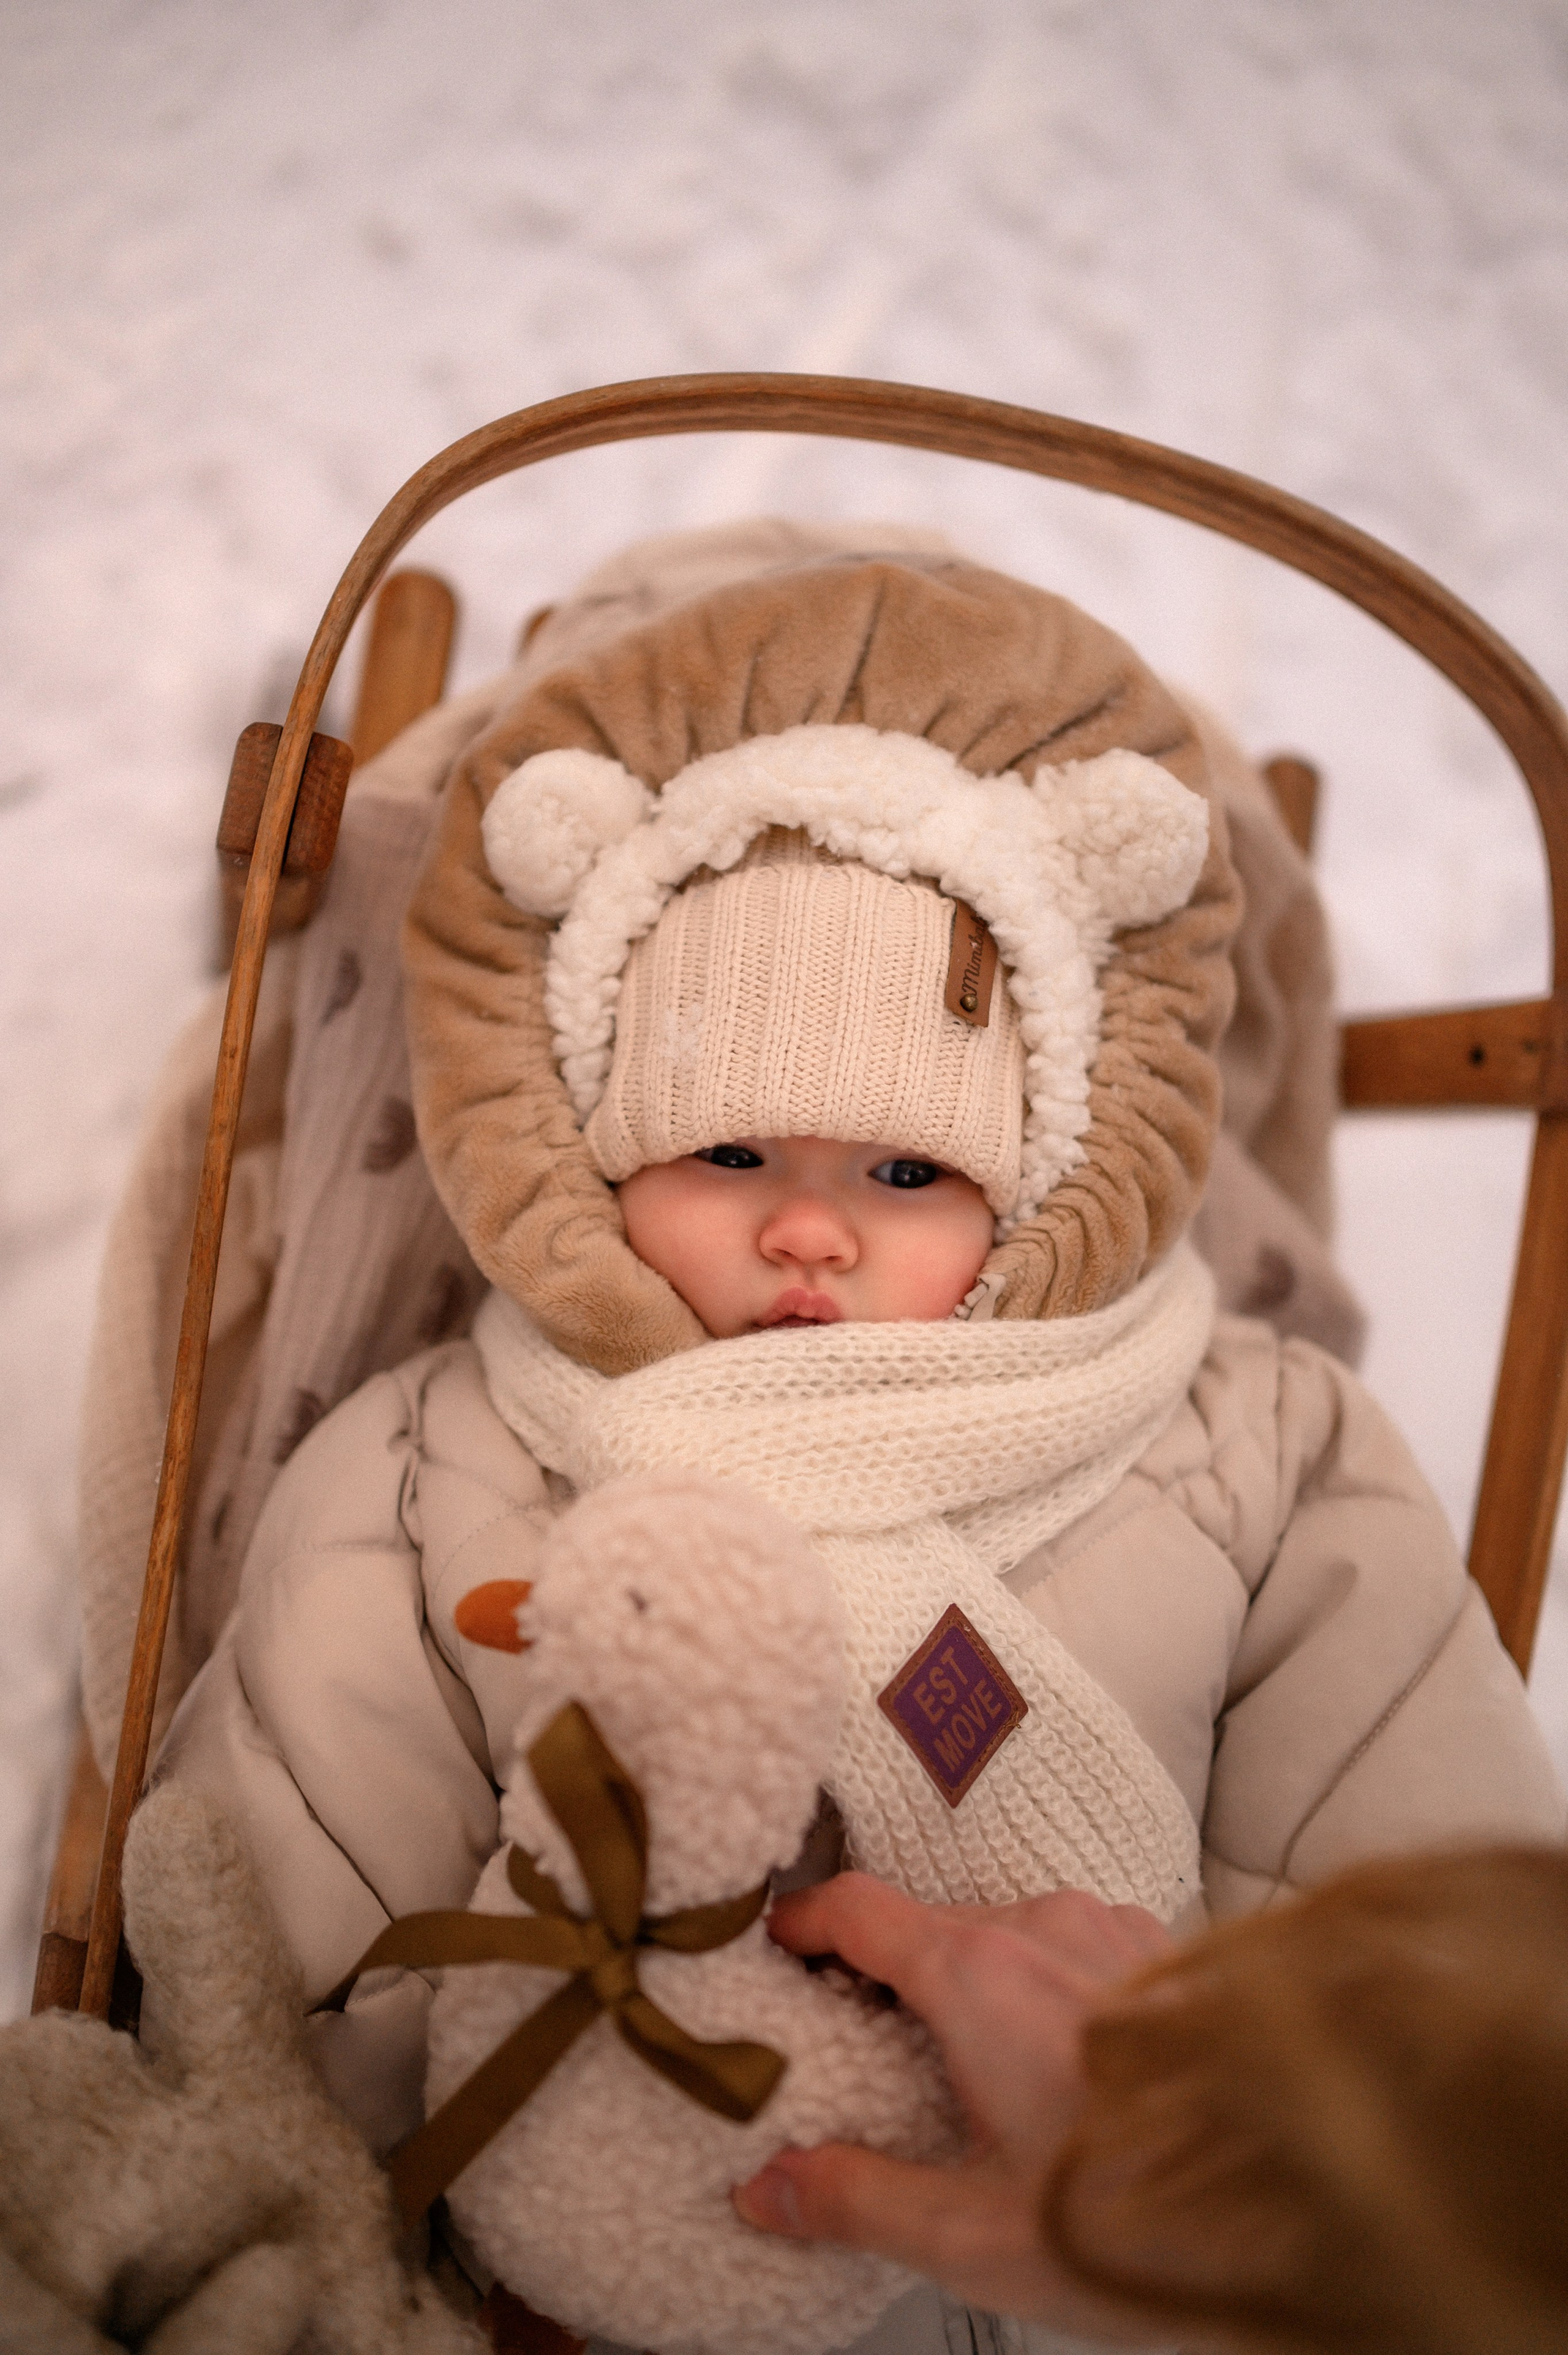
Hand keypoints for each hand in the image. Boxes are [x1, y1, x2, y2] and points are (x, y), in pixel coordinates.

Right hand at [732, 1872, 1169, 2338]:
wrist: (1316, 2206)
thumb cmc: (1151, 2223)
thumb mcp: (977, 2237)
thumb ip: (857, 2200)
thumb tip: (764, 2187)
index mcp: (979, 1974)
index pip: (857, 1906)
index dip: (802, 1921)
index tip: (772, 1944)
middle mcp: (1045, 1925)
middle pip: (930, 1922)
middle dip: (885, 1972)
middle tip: (858, 2037)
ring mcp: (1114, 1930)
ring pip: (1007, 1929)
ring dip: (971, 1979)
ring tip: (961, 2063)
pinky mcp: (1169, 1953)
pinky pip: (1074, 1944)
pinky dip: (1040, 1982)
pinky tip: (1053, 2060)